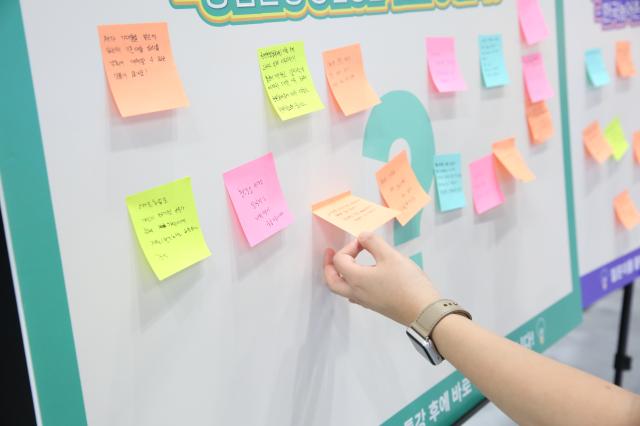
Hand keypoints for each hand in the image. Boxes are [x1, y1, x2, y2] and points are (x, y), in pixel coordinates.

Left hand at [323, 232, 439, 325]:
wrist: (424, 311)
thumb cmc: (406, 282)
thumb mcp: (390, 256)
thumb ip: (373, 242)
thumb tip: (361, 237)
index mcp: (356, 279)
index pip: (339, 261)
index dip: (349, 247)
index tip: (364, 242)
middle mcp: (356, 292)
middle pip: (332, 281)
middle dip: (329, 266)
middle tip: (330, 253)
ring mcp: (365, 301)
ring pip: (342, 290)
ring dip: (339, 275)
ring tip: (346, 263)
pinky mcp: (375, 306)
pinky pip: (354, 294)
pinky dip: (351, 283)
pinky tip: (362, 278)